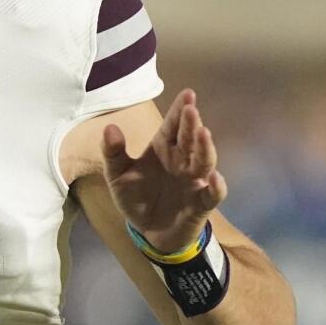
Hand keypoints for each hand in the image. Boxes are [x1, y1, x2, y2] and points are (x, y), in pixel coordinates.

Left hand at [100, 88, 228, 253]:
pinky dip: (217, 187)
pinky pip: (212, 194)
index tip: (187, 93)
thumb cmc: (136, 197)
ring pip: (204, 161)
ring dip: (205, 148)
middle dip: (191, 124)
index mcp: (162, 149)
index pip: (172, 126)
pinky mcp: (201, 203)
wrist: (148, 231)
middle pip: (189, 139)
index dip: (180, 110)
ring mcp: (193, 181)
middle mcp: (181, 161)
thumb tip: (109, 128)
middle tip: (190, 109)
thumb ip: (113, 153)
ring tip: (203, 133)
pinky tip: (214, 178)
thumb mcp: (117, 175)